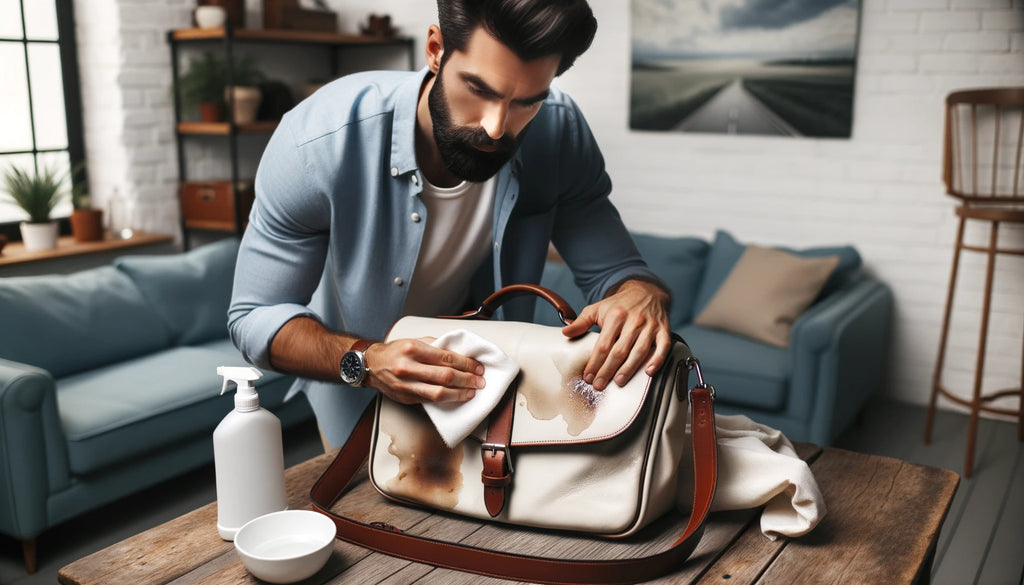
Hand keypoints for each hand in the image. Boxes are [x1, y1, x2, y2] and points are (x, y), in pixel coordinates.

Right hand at [363, 337, 485, 403]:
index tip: (477, 367)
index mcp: (413, 349)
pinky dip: (446, 400)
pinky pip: (430, 401)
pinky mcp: (406, 397)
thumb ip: (436, 346)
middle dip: (467, 379)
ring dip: (459, 394)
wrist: (371, 365)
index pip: (447, 357)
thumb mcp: (414, 341)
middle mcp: (408, 367)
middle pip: (446, 376)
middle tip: (479, 381)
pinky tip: (456, 398)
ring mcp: (406, 384)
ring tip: (471, 392)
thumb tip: (460, 353)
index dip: (466, 364)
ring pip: (439, 393)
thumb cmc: (394, 351)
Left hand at [560, 279, 671, 390]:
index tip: (588, 376)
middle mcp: (634, 321)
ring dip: (629, 369)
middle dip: (608, 370)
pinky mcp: (664, 330)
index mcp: (615, 316)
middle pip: (619, 351)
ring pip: (640, 351)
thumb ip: (581, 322)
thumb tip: (565, 333)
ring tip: (618, 382)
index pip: (603, 345)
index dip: (595, 363)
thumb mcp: (597, 308)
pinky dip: (657, 360)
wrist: (646, 291)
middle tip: (599, 385)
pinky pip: (663, 347)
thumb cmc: (619, 305)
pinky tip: (649, 372)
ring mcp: (650, 326)